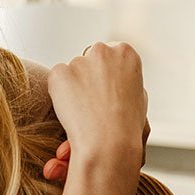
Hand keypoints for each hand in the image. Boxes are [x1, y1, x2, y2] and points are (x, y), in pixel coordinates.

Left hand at [46, 42, 147, 194]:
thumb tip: (117, 75)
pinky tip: (71, 112)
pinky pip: (56, 82)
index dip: (104, 74)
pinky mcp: (59, 73)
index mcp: (126, 53)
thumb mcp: (138, 97)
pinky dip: (58, 96)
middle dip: (87, 77)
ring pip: (71, 72)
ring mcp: (79, 60)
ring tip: (83, 113)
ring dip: (72, 88)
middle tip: (91, 103)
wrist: (110, 143)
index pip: (108, 54)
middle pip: (87, 59)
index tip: (104, 91)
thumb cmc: (128, 127)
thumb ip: (126, 80)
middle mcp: (102, 51)